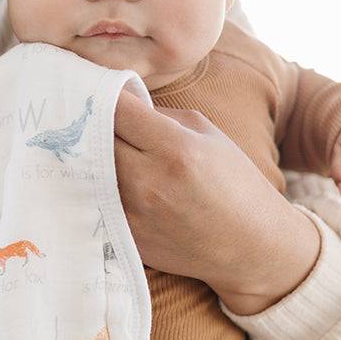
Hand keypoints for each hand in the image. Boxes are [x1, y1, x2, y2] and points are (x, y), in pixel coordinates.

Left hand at [113, 89, 320, 314]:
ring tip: (102, 150)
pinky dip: (98, 187)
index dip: (105, 97)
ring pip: (91, 171)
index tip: (100, 93)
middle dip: (96, 127)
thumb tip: (121, 100)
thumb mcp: (208, 135)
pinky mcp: (125, 235)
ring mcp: (134, 213)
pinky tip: (109, 181)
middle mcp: (150, 182)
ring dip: (94, 158)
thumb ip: (161, 115)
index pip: (117, 111)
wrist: (249, 246)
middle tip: (96, 121)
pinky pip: (97, 200)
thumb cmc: (234, 184)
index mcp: (176, 149)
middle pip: (96, 140)